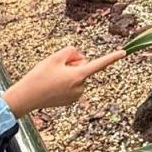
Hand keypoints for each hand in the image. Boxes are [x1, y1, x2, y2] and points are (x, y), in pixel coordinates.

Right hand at [3, 47, 126, 116]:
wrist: (27, 97)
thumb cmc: (39, 76)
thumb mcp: (54, 58)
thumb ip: (71, 51)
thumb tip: (79, 57)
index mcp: (78, 76)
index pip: (99, 64)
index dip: (112, 57)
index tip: (124, 53)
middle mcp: (80, 87)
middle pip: (83, 67)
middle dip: (73, 64)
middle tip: (56, 68)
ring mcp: (76, 95)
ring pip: (78, 76)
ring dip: (68, 74)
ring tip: (52, 78)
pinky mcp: (71, 100)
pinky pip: (73, 85)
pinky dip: (66, 82)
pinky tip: (53, 85)